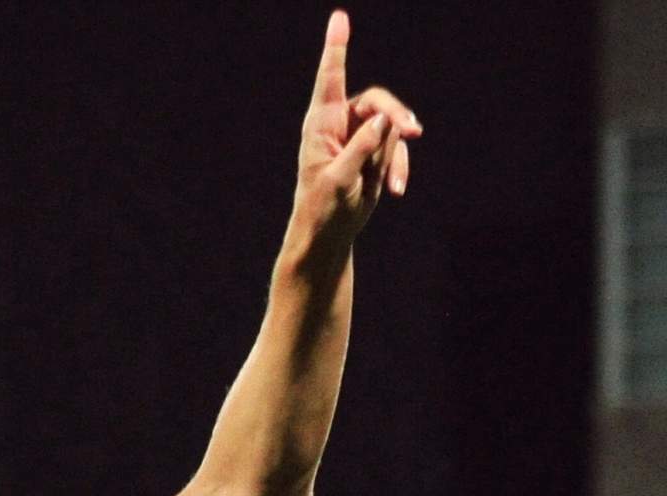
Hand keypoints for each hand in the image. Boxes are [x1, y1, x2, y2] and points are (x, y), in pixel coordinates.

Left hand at [292, 10, 421, 247]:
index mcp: (320, 125)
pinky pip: (396, 148)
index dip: (336, 48)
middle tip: (414, 130)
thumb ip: (361, 148)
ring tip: (392, 187)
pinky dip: (399, 167)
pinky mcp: (373, 153)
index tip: (339, 17)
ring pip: (392, 128)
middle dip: (397, 116)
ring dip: (396, 156)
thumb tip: (384, 120)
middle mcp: (339, 124)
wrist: (327, 235)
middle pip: (377, 101)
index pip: (330, 79)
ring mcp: (359, 137)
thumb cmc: (322, 209)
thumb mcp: (340, 180)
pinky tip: (396, 191)